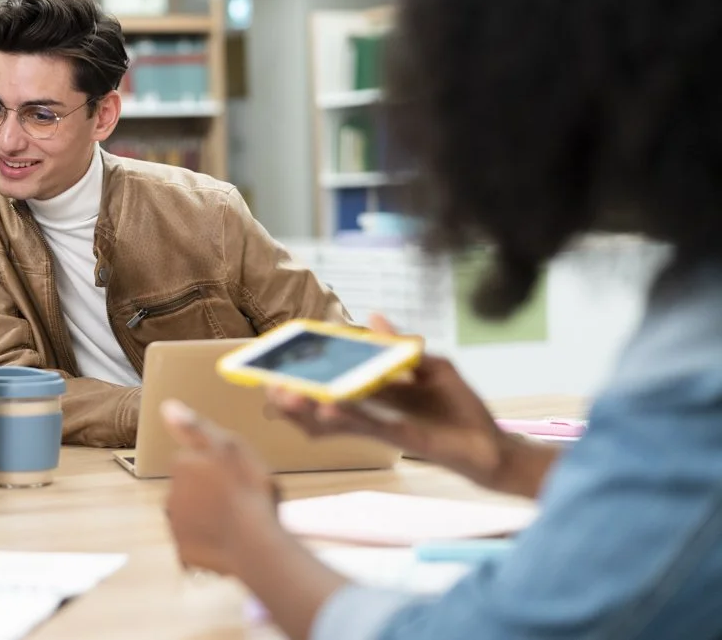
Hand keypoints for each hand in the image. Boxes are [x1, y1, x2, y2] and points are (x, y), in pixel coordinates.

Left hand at [163, 400, 351, 639]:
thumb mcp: (230, 447)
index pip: (192, 460)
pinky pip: (194, 541)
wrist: (256, 545)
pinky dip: (207, 540)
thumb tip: (167, 406)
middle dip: (208, 491)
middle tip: (237, 498)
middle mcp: (171, 492)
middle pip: (190, 487)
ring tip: (236, 521)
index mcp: (183, 465)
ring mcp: (176, 524)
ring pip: (191, 514)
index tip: (234, 475)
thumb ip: (195, 427)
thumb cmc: (249, 492)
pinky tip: (228, 540)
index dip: (215, 467)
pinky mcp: (184, 551)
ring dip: (207, 515)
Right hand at [267, 315, 551, 496]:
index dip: (302, 373)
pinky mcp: (398, 438)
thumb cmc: (462, 409)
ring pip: (332, 420)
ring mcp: (381, 426)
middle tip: (270, 384)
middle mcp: (370, 410)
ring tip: (286, 398)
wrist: (492, 447)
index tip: (275, 360)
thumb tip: (374, 316)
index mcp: (374, 392)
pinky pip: (364, 427)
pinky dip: (344, 417)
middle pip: (320, 404)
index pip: (330, 381)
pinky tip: (327, 408)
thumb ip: (400, 345)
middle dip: (291, 396)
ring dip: (307, 411)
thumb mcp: (432, 365)